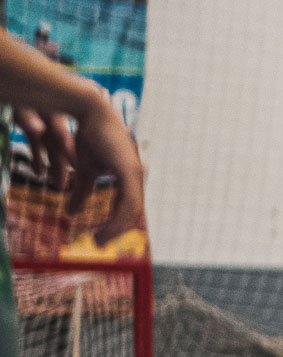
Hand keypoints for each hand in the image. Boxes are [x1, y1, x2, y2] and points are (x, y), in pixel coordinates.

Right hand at [17, 100, 146, 244]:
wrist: (90, 113)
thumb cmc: (88, 138)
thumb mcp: (84, 170)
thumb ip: (81, 191)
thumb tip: (71, 212)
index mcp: (129, 178)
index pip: (129, 208)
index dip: (117, 225)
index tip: (102, 238)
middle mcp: (137, 177)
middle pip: (133, 214)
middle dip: (118, 231)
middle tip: (100, 244)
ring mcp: (136, 173)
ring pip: (132, 211)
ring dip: (116, 228)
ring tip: (99, 240)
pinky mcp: (129, 170)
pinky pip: (128, 201)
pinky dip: (118, 217)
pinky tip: (105, 227)